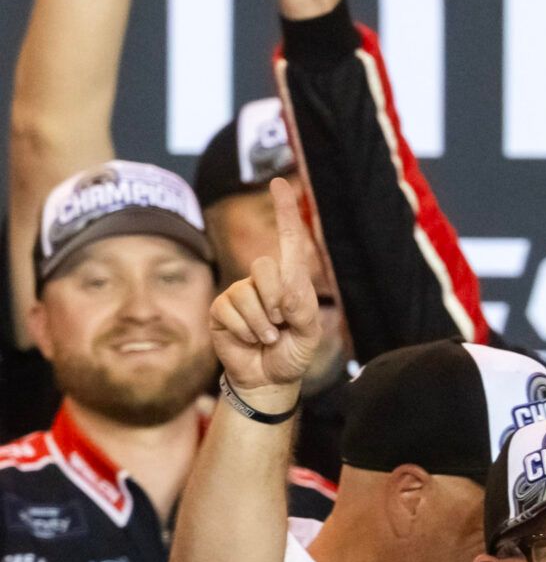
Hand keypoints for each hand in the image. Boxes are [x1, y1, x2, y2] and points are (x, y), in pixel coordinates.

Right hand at [209, 180, 327, 401]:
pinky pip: (232, 310)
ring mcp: (240, 292)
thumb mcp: (308, 332)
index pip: (289, 239)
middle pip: (266, 267)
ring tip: (268, 337)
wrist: (269, 379)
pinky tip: (250, 340)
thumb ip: (301, 308)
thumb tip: (283, 289)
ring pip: (249, 294)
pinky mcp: (221, 308)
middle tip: (282, 325)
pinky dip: (246, 330)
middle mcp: (263, 280)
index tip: (279, 183)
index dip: (284, 211)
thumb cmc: (293, 353)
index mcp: (290, 281)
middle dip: (277, 302)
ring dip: (263, 324)